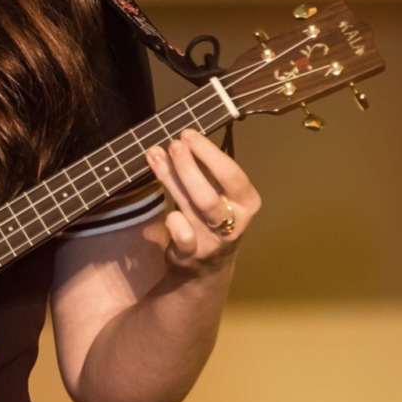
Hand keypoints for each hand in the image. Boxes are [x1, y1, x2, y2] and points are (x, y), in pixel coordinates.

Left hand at [144, 129, 259, 276]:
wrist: (205, 268)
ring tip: (155, 155)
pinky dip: (174, 220)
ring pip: (191, 208)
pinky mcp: (191, 254)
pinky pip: (182, 235)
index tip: (188, 134)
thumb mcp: (218, 195)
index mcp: (246, 203)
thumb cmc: (210, 219)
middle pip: (209, 193)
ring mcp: (212, 240)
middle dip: (188, 166)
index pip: (232, 175)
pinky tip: (166, 208)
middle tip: (172, 144)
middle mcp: (233, 223)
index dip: (208, 153)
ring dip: (171, 179)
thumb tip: (181, 139)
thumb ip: (203, 171)